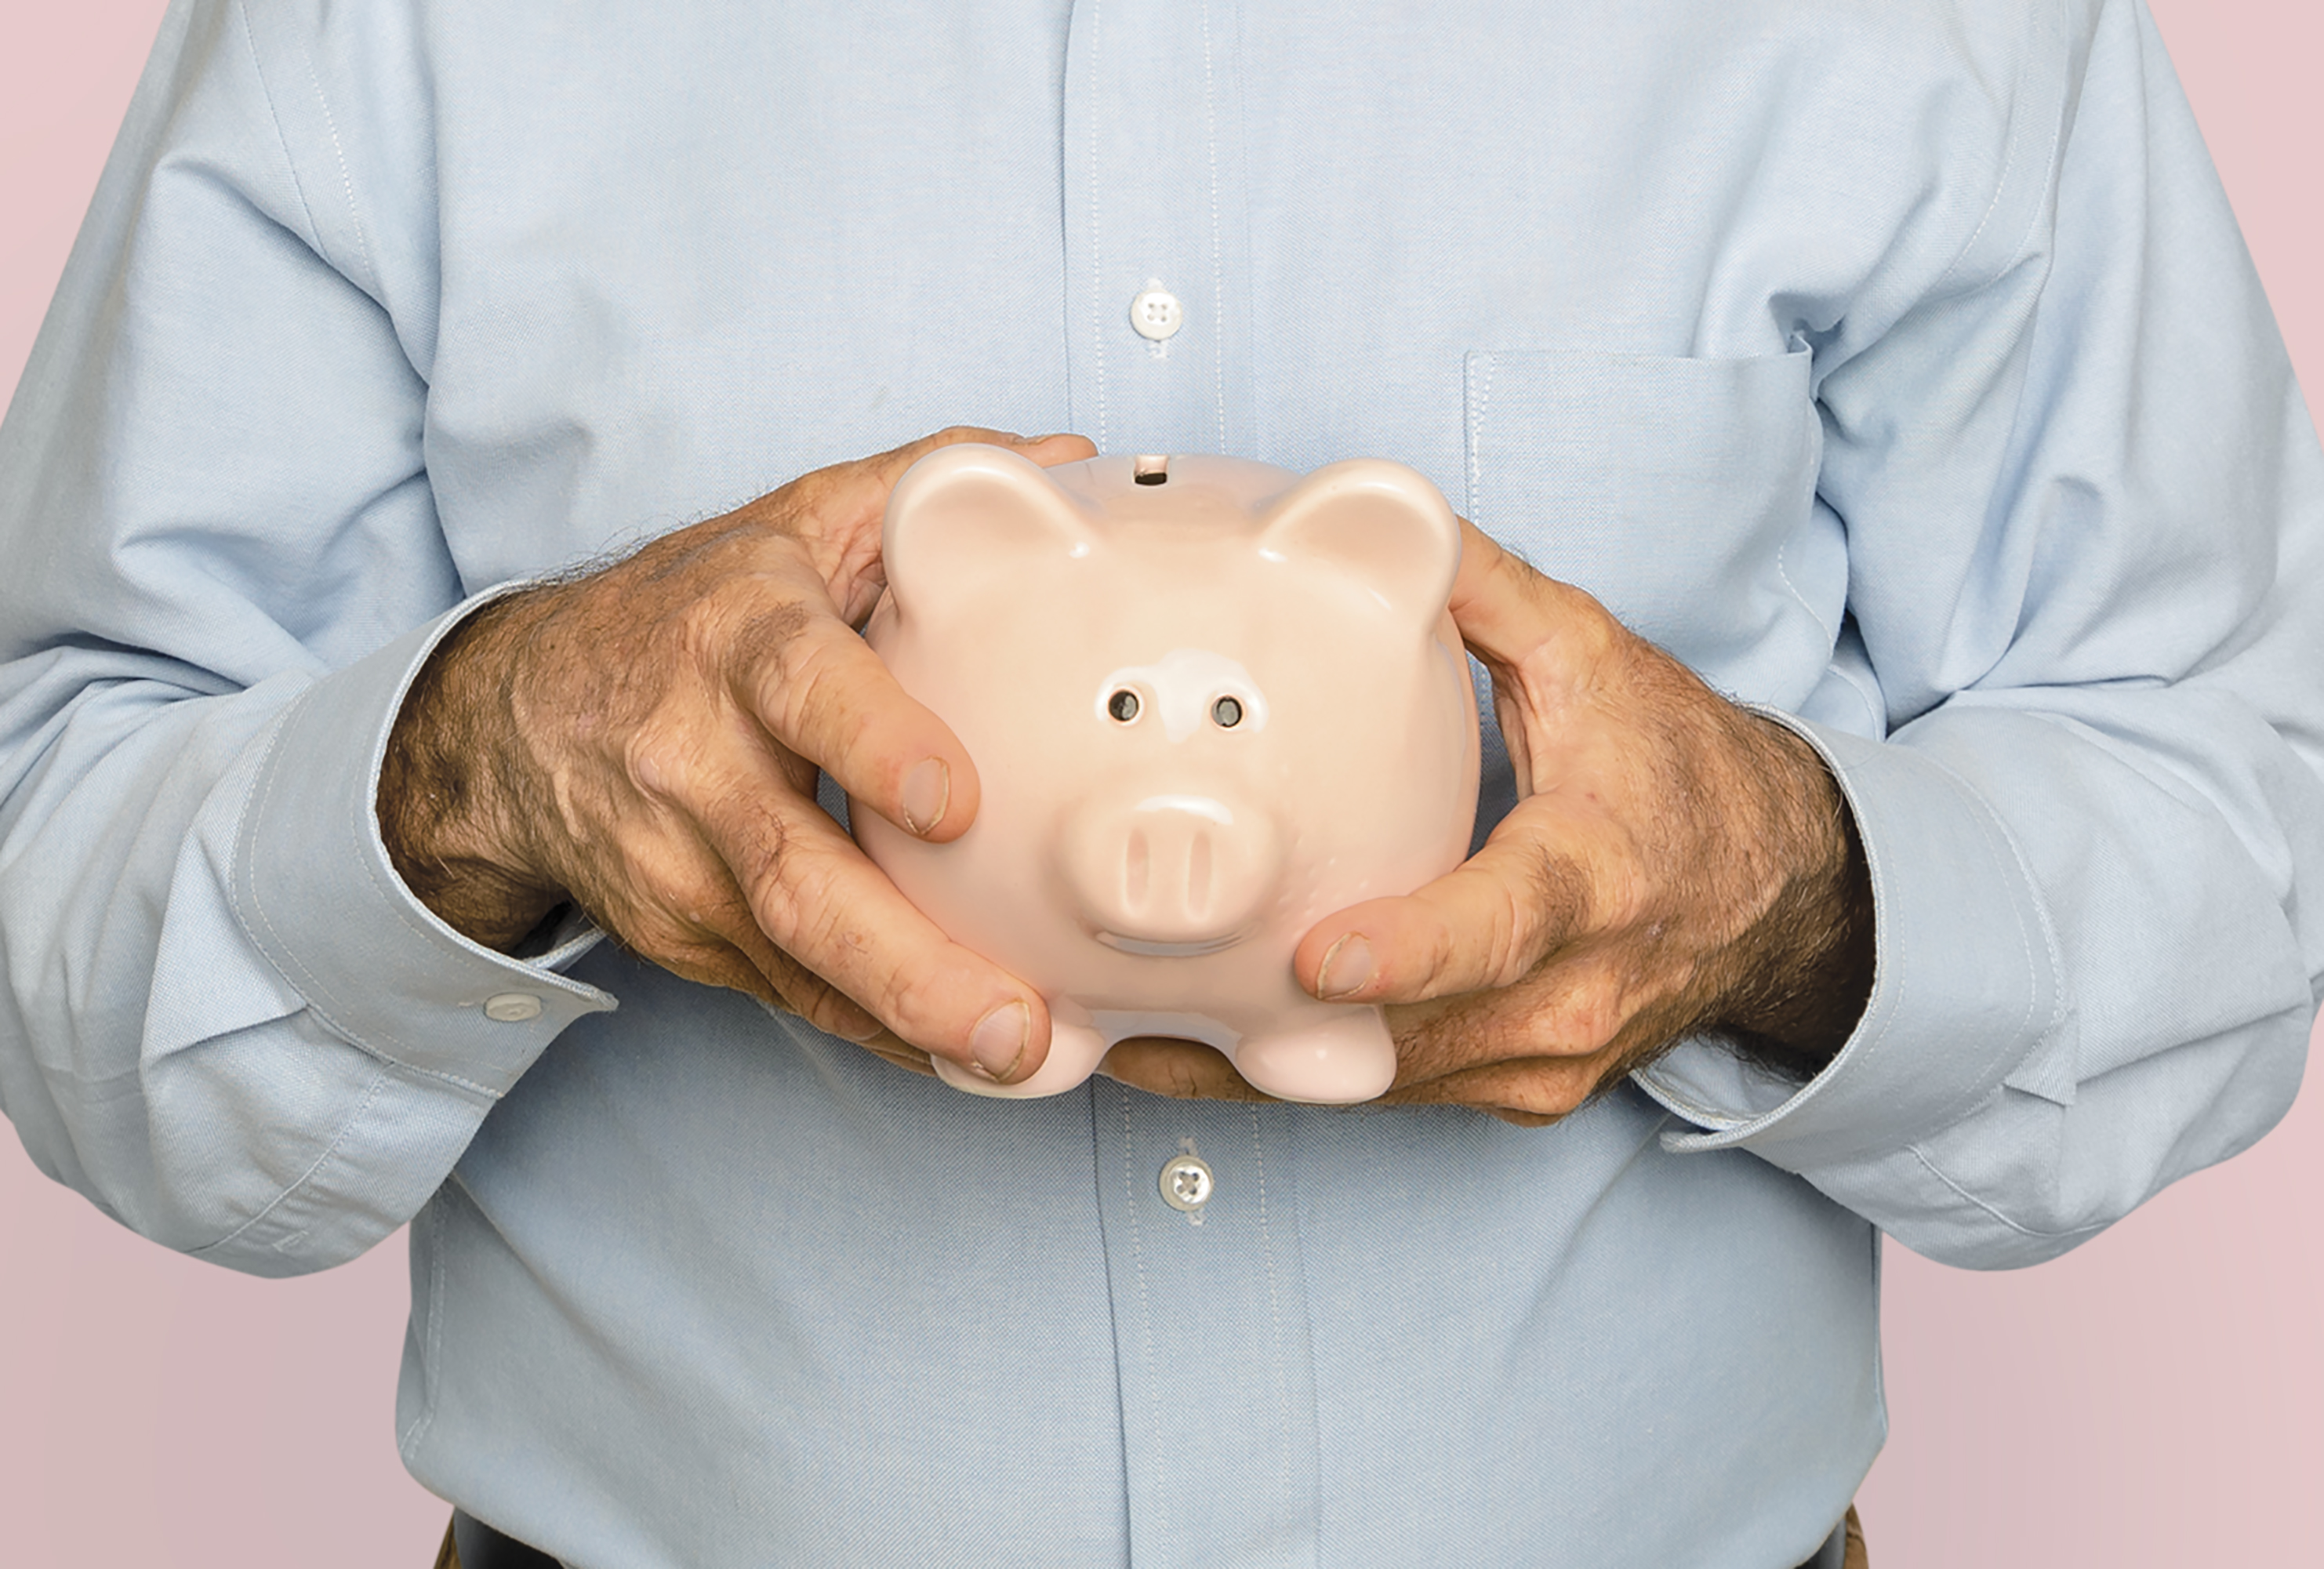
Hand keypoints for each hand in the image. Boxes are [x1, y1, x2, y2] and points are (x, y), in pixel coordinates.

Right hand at [378, 427, 1097, 1085]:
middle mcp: (696, 760)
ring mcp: (682, 867)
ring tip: (1013, 1059)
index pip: (802, 686)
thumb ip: (926, 488)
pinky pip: (795, 999)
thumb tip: (1071, 466)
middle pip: (797, 872)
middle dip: (908, 958)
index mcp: (736, 637)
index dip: (873, 741)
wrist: (519, 717)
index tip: (954, 802)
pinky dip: (883, 1036)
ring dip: (908, 1020)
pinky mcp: (688, 939)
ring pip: (795, 959)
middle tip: (1016, 1021)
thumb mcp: (793, 524)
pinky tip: (966, 1063)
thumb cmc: (691, 613)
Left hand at [1101, 519, 1873, 1123]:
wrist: (1780, 895)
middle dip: (1279, 1033)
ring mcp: (1550, 1057)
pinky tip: (1212, 1053)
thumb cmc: (1683, 772)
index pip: (1504, 924)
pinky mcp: (1522, 1093)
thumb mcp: (1597, 658)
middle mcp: (1577, 988)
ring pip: (1392, 1085)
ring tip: (1136, 1044)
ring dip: (1271, 1072)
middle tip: (1137, 1016)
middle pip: (1416, 1034)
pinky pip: (1402, 1093)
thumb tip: (1380, 521)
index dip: (1410, 950)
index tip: (1317, 961)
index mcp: (1596, 874)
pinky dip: (1313, 1075)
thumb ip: (1485, 593)